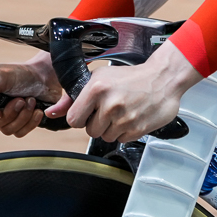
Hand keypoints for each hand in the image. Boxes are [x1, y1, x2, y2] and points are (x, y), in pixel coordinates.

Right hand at [0, 50, 67, 136]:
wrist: (46, 77)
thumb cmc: (21, 74)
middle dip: (9, 113)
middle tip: (20, 99)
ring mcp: (3, 117)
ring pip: (6, 130)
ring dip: (22, 116)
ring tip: (30, 100)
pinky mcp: (18, 123)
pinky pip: (19, 133)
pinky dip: (30, 122)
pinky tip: (36, 110)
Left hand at [66, 43, 199, 142]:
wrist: (163, 79)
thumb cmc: (130, 77)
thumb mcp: (100, 78)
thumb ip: (74, 96)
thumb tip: (53, 112)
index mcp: (97, 89)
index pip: (73, 119)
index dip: (80, 117)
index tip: (87, 113)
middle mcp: (110, 105)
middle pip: (90, 131)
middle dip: (97, 123)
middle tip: (109, 110)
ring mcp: (124, 119)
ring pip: (106, 137)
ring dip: (112, 128)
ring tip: (122, 113)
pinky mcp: (137, 129)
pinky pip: (122, 140)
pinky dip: (125, 132)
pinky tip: (131, 117)